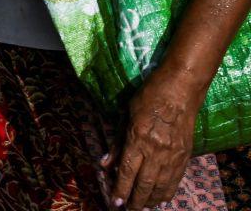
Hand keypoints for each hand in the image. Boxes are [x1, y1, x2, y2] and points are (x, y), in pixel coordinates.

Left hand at [106, 68, 200, 209]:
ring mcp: (173, 154)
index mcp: (139, 138)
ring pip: (161, 185)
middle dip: (135, 199)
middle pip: (144, 183)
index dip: (121, 188)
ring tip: (142, 206)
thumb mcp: (126, 114)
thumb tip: (105, 163)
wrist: (181, 90)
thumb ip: (117, 141)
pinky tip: (160, 198)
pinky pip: (175, 179)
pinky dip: (167, 191)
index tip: (116, 202)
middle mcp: (156, 150)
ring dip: (151, 199)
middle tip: (128, 209)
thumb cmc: (149, 96)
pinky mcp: (185, 155)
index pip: (127, 170)